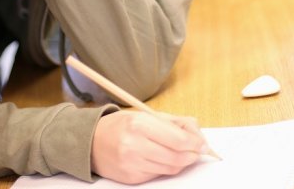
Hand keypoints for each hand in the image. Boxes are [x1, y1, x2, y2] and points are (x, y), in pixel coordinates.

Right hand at [91, 111, 206, 183]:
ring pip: (171, 168)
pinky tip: (163, 158)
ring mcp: (132, 164)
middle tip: (197, 150)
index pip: (179, 140)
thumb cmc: (120, 126)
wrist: (91, 142)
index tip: (202, 143)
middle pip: (177, 157)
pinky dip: (166, 167)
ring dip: (182, 162)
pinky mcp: (131, 178)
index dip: (196, 143)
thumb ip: (173, 122)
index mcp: (139, 124)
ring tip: (182, 153)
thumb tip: (197, 133)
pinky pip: (158, 175)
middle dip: (192, 154)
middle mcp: (135, 145)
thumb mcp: (145, 115)